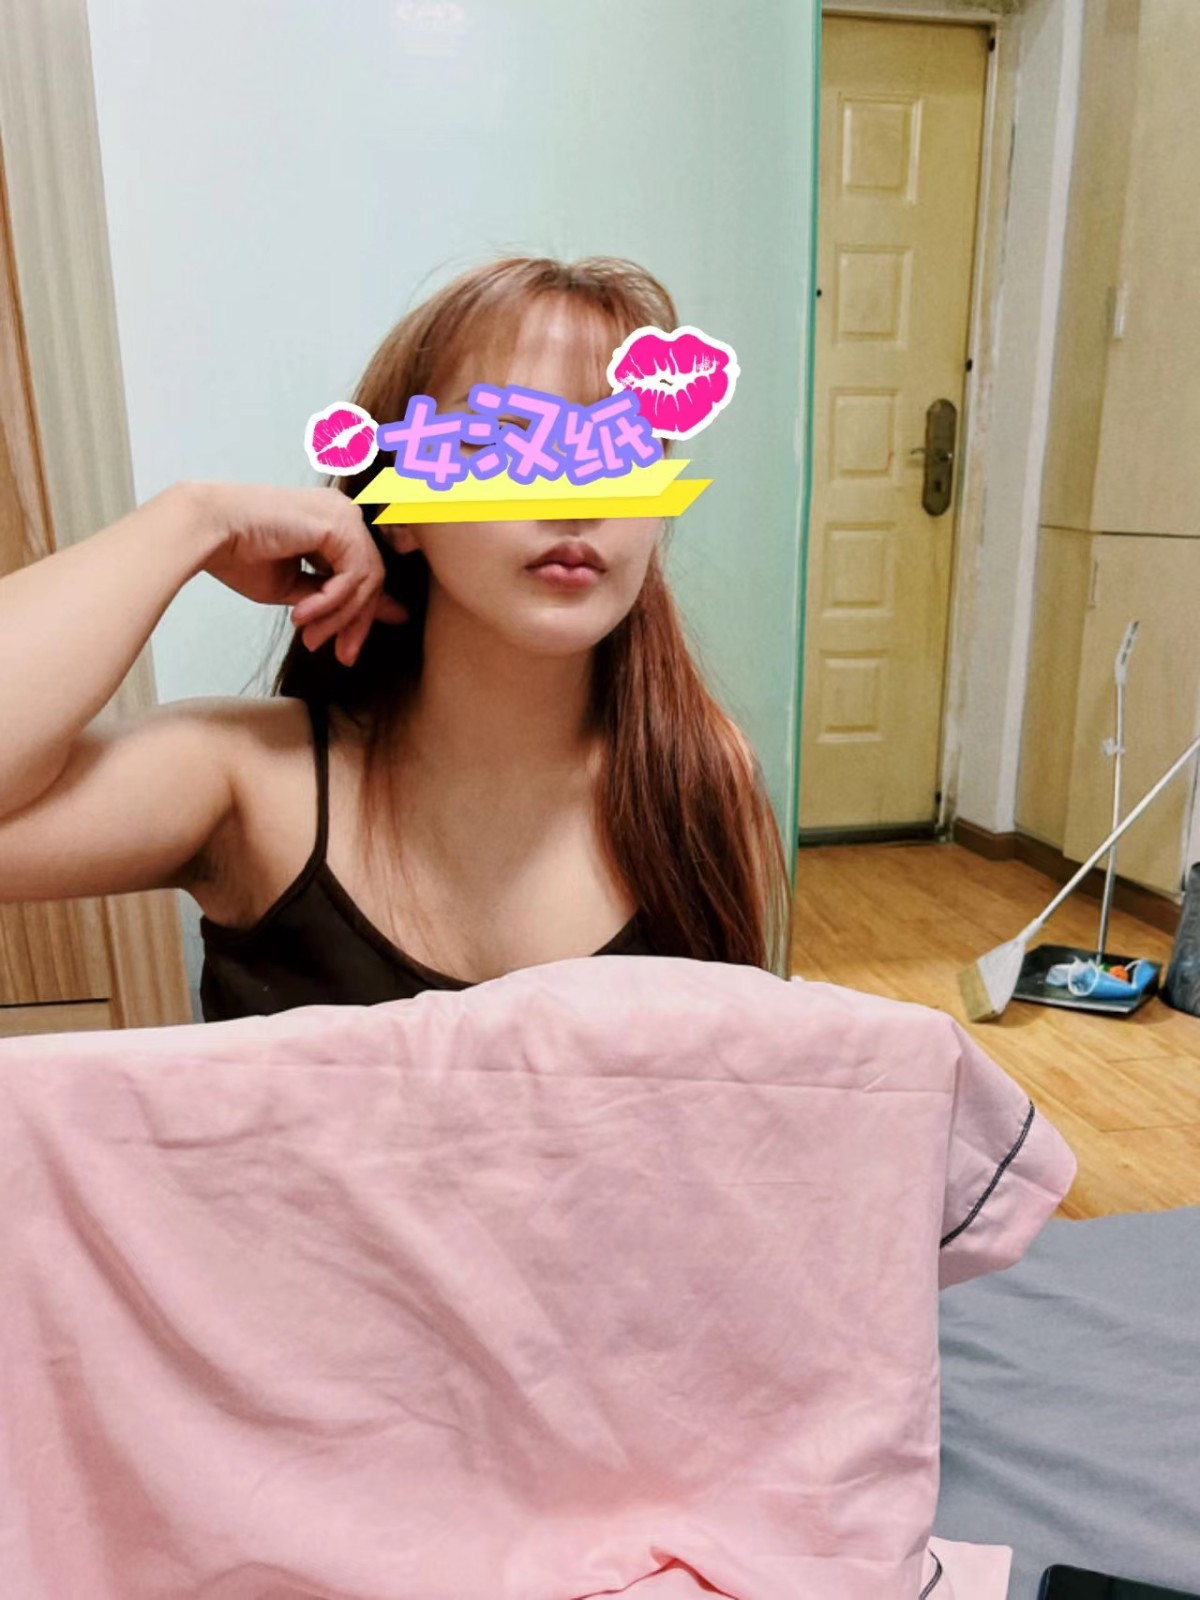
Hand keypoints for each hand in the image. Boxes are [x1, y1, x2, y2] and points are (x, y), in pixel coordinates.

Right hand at [196, 483, 407, 665]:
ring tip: (311, 638)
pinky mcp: (339, 523)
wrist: (207, 532)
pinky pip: (352, 576)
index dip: (361, 615)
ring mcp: (344, 515)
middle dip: (357, 623)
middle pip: (372, 578)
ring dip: (339, 618)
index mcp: (334, 523)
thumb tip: (377, 616)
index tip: (350, 648)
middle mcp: (344, 514)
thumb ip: (332, 598)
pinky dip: (330, 603)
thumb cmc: (239, 555)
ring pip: (367, 581)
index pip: (363, 573)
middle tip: (342, 656)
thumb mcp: (294, 587)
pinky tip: (301, 615)